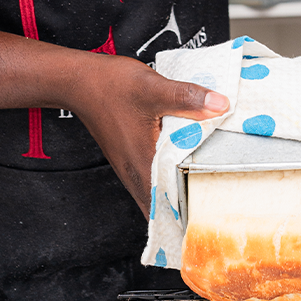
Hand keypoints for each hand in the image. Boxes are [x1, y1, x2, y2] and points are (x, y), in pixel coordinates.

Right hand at [67, 53, 228, 215]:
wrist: (80, 81)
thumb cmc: (109, 87)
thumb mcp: (153, 89)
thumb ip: (187, 98)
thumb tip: (220, 105)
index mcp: (143, 166)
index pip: (170, 210)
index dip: (192, 217)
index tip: (216, 219)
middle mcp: (136, 174)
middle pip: (167, 208)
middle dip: (191, 210)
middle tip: (220, 206)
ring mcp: (132, 168)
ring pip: (160, 195)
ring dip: (181, 195)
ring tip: (209, 189)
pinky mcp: (132, 158)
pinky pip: (155, 179)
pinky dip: (171, 179)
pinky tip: (186, 165)